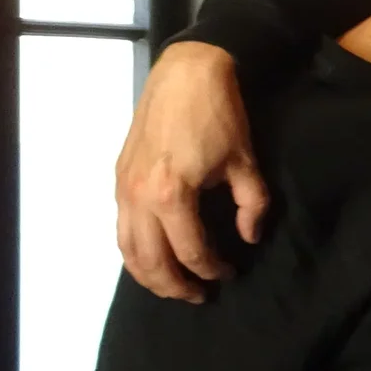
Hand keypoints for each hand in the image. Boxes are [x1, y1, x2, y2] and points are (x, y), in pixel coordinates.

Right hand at [114, 42, 267, 302]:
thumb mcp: (246, 162)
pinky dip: (133, 250)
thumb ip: (251, 205)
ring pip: (126, 249)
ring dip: (148, 275)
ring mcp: (123, 188)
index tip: (229, 273)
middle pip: (150, 261)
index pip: (191, 251)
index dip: (213, 269)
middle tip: (199, 296)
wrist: (187, 73)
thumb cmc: (220, 115)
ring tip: (174, 286)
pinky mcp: (119, 177)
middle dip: (175, 285)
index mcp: (172, 195)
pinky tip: (153, 257)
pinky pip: (120, 227)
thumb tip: (249, 237)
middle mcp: (139, 197)